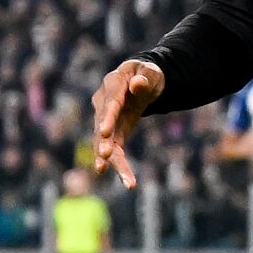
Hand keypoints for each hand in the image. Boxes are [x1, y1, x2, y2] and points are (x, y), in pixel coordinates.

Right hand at [90, 60, 165, 190]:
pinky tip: (126, 180)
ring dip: (109, 158)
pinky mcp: (112, 132)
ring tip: (111, 173)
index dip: (107, 118)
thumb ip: (144, 78)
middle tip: (105, 154)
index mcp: (113, 84)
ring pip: (104, 141)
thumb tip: (137, 85)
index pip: (110, 103)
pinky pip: (113, 149)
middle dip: (103, 141)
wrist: (140, 81)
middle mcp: (103, 102)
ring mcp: (105, 118)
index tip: (104, 133)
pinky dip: (117, 164)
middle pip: (102, 124)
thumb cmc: (146, 74)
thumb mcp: (150, 72)